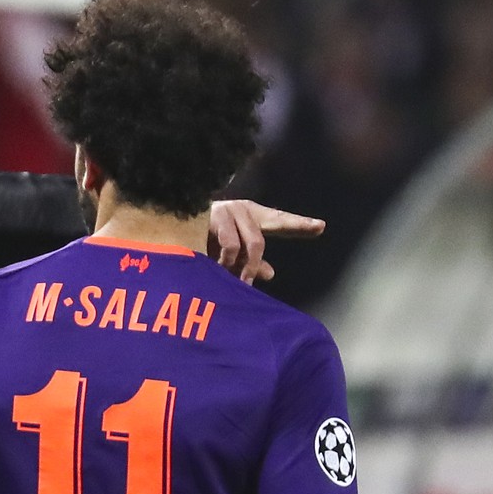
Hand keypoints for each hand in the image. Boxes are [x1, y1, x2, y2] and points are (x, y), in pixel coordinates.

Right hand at [207, 200, 324, 283]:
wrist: (170, 225)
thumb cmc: (204, 238)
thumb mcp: (232, 252)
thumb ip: (251, 261)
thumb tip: (269, 274)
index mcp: (251, 215)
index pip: (279, 220)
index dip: (299, 225)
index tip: (321, 227)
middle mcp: (240, 209)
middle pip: (258, 242)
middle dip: (252, 266)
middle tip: (246, 284)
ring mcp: (224, 211)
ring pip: (239, 247)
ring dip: (233, 266)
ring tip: (222, 274)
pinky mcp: (208, 217)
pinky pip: (224, 247)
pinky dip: (222, 262)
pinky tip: (212, 266)